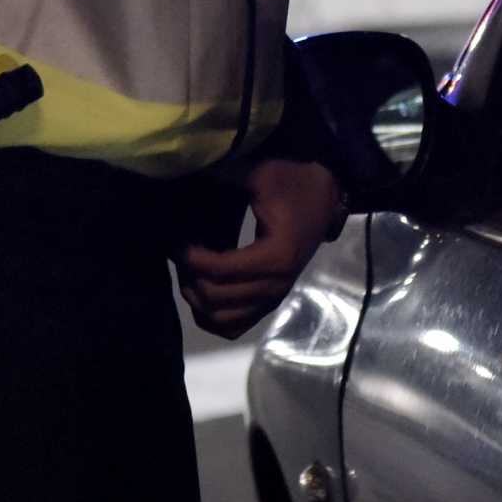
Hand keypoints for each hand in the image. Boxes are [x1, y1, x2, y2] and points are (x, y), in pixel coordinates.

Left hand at [179, 159, 344, 338]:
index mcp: (276, 256)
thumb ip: (225, 177)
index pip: (220, 271)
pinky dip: (212, 317)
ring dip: (198, 300)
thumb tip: (186, 176)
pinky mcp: (270, 302)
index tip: (178, 242)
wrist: (324, 196)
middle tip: (181, 255)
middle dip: (190, 277)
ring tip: (190, 273)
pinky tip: (203, 292)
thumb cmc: (293, 183)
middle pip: (216, 298)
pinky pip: (233, 327)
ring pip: (222, 320)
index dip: (191, 258)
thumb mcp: (261, 175)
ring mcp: (274, 298)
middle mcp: (277, 285)